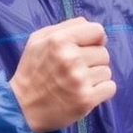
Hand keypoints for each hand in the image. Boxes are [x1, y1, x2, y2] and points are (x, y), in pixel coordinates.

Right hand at [9, 17, 115, 132]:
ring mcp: (80, 80)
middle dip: (93, 60)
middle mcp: (71, 58)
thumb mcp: (38, 40)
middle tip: (76, 70)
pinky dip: (101, 91)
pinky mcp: (86, 99)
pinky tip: (85, 92)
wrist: (22, 108)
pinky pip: (110, 87)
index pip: (98, 31)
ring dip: (96, 77)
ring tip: (77, 82)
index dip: (94, 40)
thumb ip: (65, 26)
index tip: (85, 49)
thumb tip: (89, 24)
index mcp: (59, 40)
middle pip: (104, 53)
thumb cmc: (31, 71)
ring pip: (107, 71)